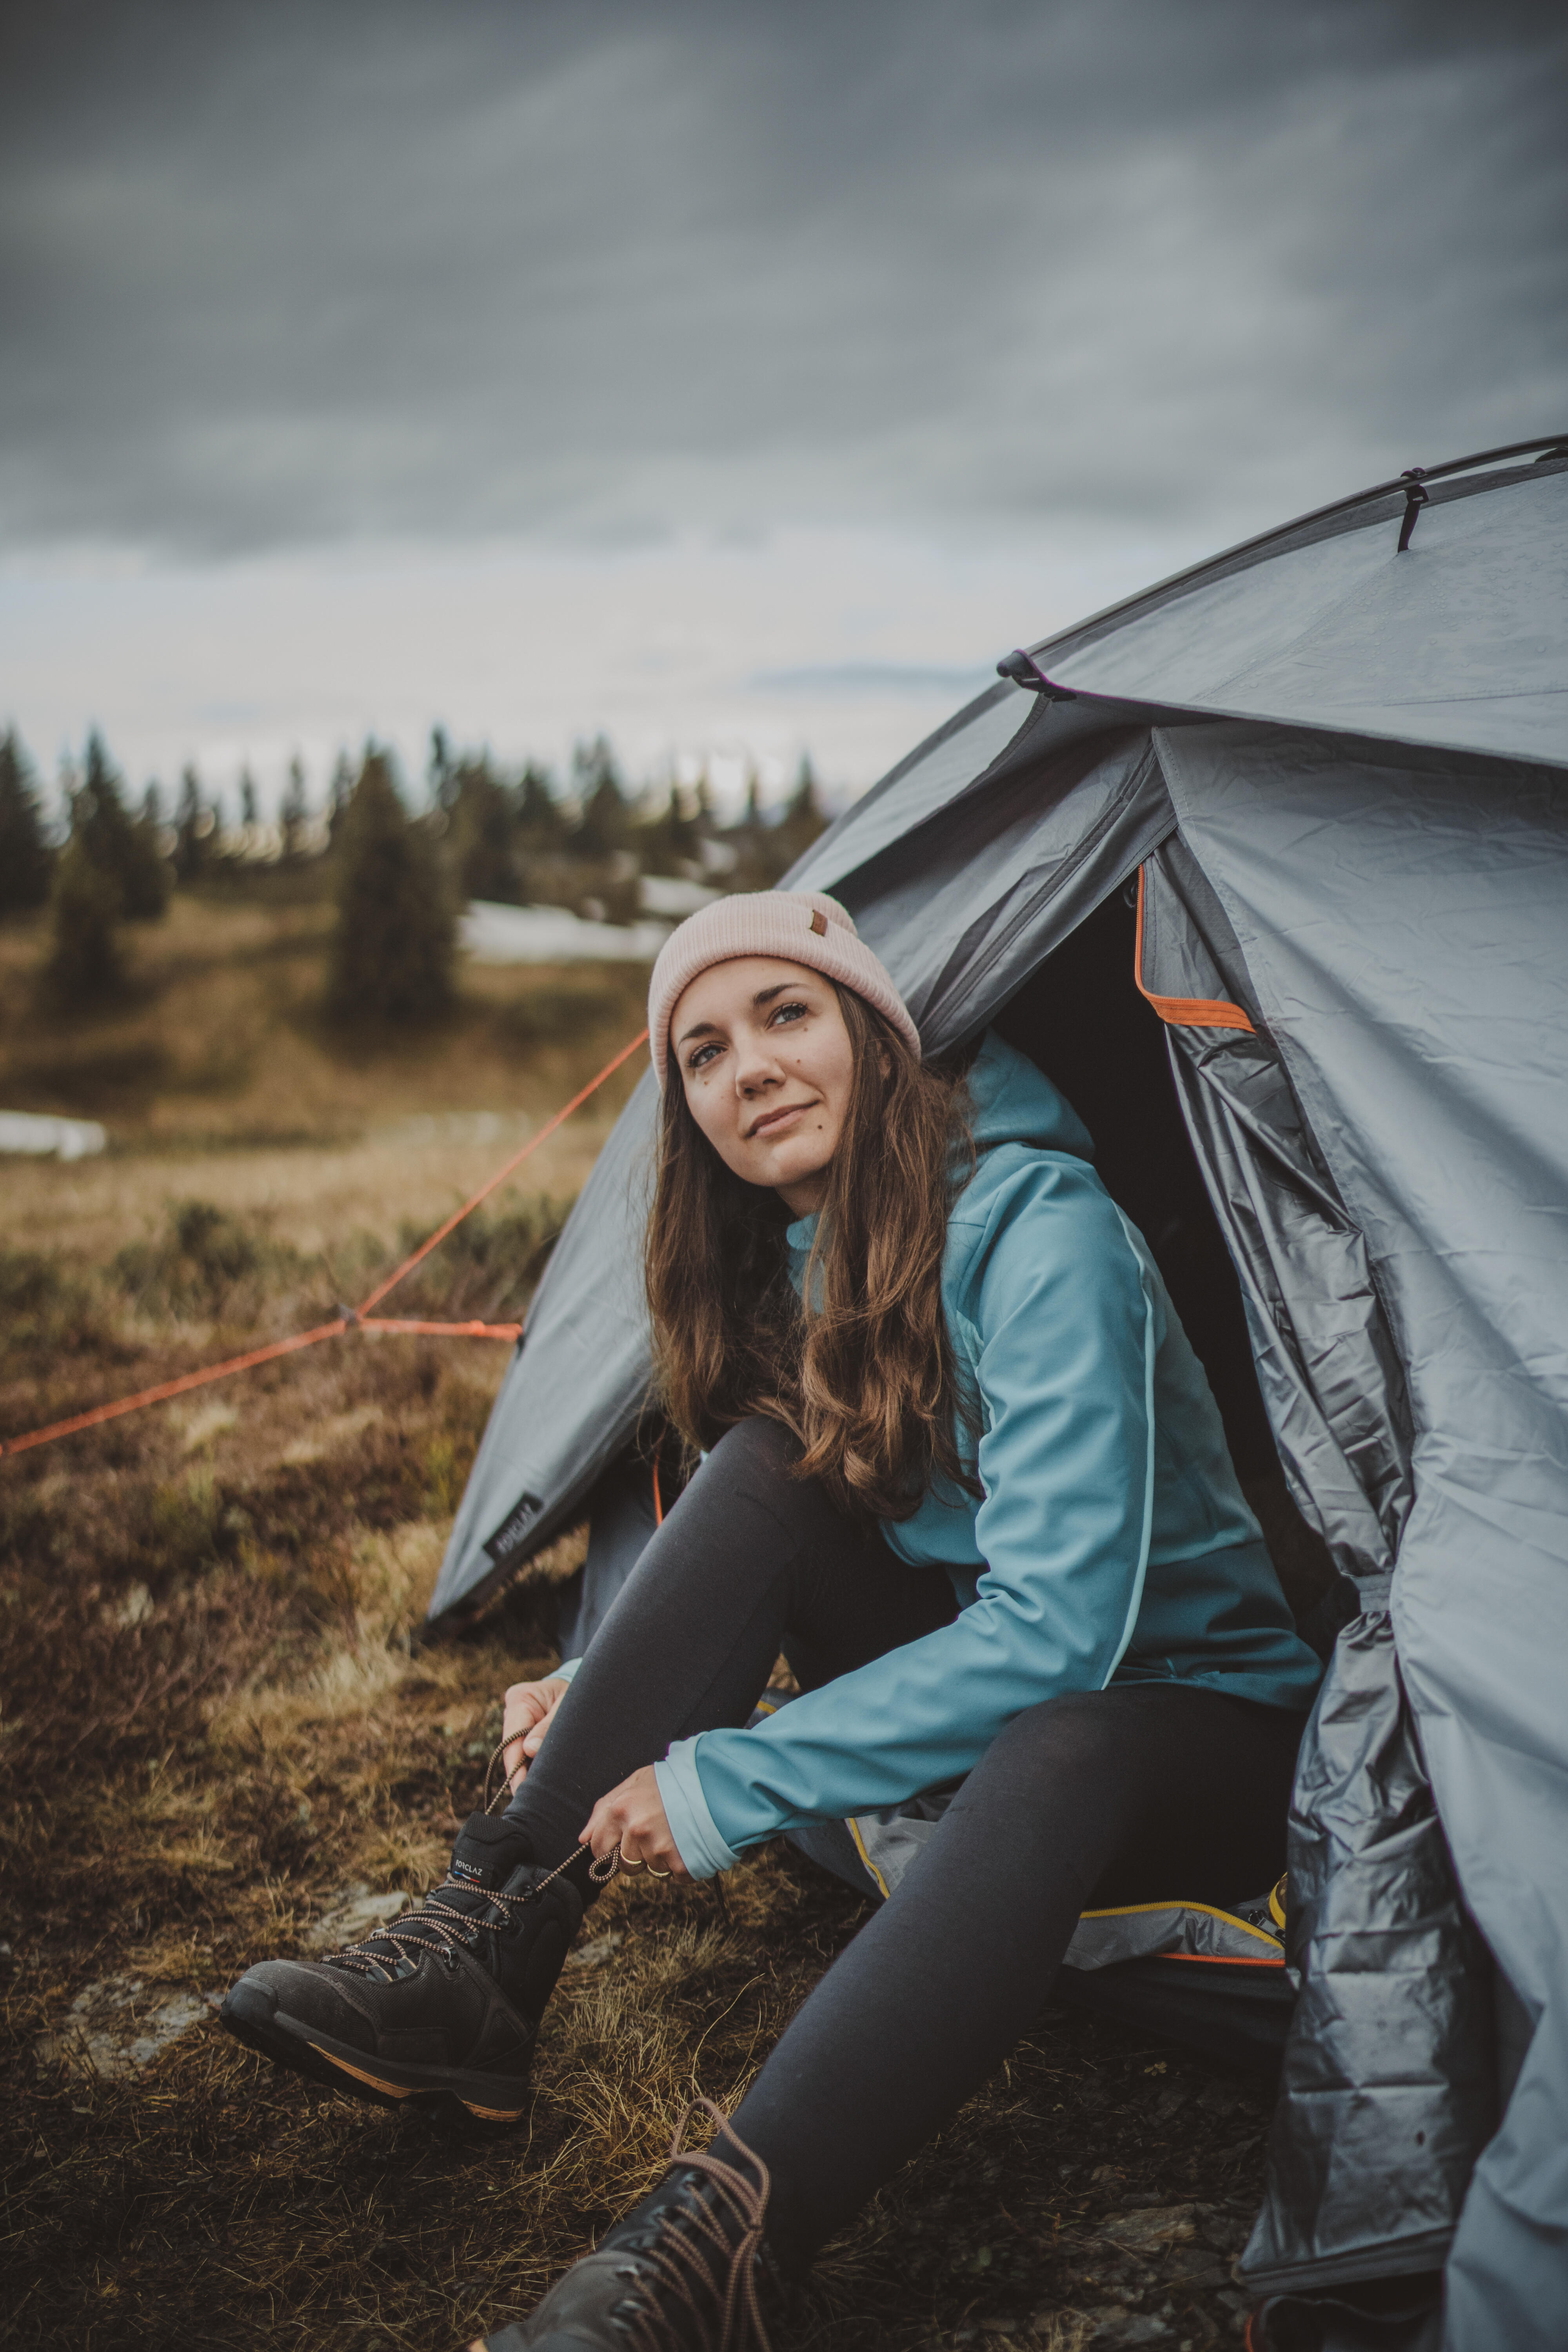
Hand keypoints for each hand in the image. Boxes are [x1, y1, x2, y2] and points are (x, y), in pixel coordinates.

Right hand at [500, 1675, 569, 1791]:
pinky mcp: (523, 1733)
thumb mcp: (567, 1705)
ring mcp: (515, 1722)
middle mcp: (512, 1711)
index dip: (516, 1767)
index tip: (522, 1790)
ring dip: (527, 1773)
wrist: (583, 1688)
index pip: (512, 1739)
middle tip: (529, 1802)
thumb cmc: (577, 1694)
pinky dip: (533, 1768)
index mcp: (520, 1698)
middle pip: (512, 1750)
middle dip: (520, 1775)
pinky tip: (541, 1786)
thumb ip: (549, 1726)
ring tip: (537, 1798)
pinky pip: (525, 1754)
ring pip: (517, 1755)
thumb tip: (529, 1750)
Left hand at [582, 1765, 690, 1880]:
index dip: (610, 1848)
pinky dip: (682, 1864)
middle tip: (658, 1830)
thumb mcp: (635, 1782)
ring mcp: (659, 1850)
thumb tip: (583, 1839)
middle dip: (638, 1853)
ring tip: (676, 1832)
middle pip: (626, 1864)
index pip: (599, 1848)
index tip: (622, 1843)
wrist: (718, 1783)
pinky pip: (674, 1876)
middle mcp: (637, 1831)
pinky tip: (688, 1843)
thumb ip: (604, 1809)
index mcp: (622, 1809)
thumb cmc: (675, 1780)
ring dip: (661, 1858)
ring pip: (651, 1870)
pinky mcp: (682, 1864)